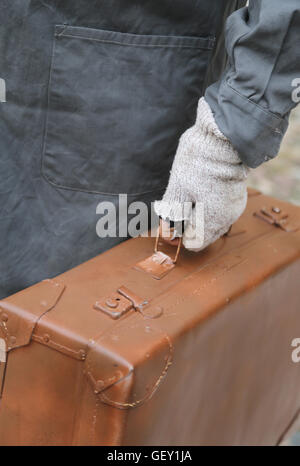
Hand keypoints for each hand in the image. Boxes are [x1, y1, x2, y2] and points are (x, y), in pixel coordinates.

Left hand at [155, 98, 248, 251]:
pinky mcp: (237, 193)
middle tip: (178, 207)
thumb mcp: (176, 190)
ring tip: (189, 195)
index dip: (180, 235)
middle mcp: (227, 218)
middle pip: (205, 233)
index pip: (195, 243)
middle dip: (190, 225)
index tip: (171, 221)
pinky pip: (221, 209)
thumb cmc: (197, 164)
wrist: (222, 137)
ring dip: (200, 215)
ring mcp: (234, 206)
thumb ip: (171, 214)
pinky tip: (200, 190)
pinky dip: (209, 205)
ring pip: (213, 221)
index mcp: (212, 221)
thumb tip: (166, 230)